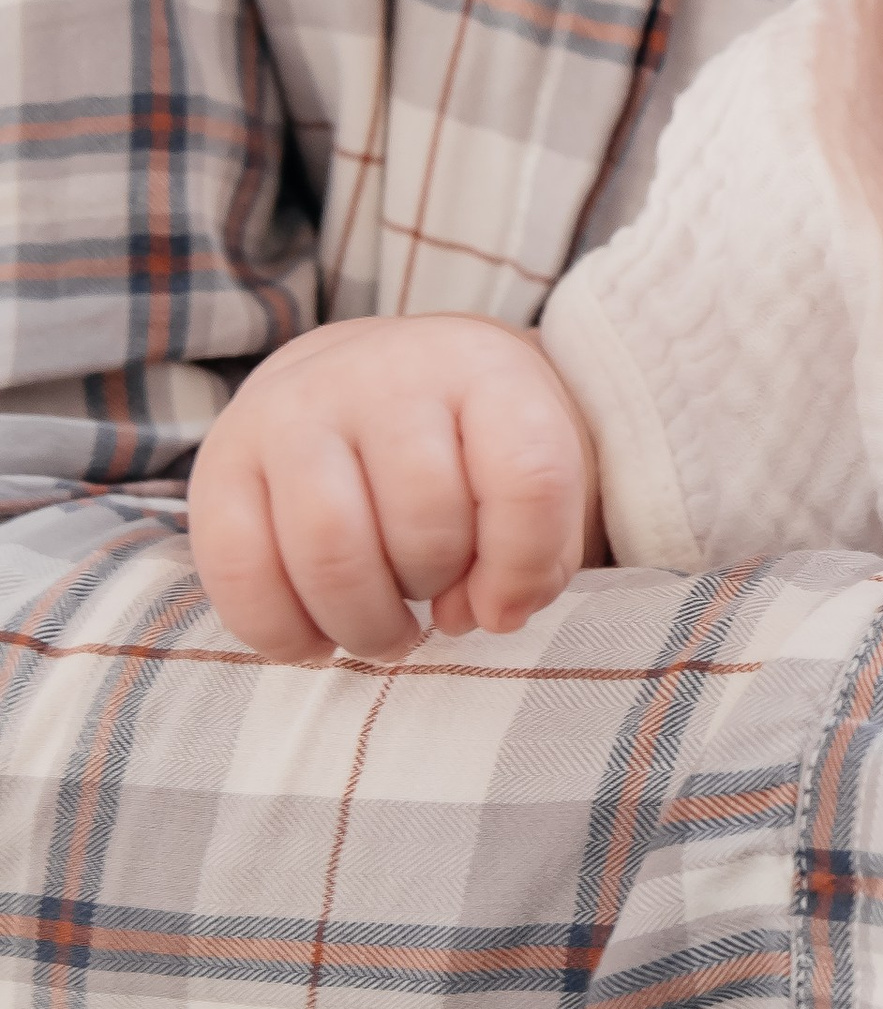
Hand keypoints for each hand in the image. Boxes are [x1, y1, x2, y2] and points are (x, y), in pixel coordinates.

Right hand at [187, 313, 601, 661]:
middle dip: (437, 592)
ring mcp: (292, 410)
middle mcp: (382, 374)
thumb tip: (477, 615)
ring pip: (330, 550)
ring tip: (385, 629)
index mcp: (483, 369)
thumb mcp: (532, 477)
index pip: (527, 477)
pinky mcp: (221, 458)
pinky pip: (240, 572)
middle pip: (424, 523)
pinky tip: (316, 639)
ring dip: (365, 623)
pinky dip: (284, 634)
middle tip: (433, 602)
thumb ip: (535, 555)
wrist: (366, 380)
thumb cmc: (468, 450)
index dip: (524, 567)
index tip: (506, 607)